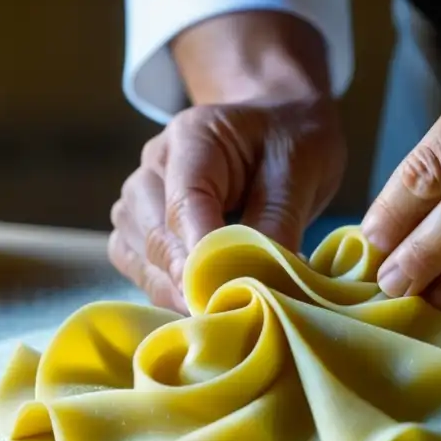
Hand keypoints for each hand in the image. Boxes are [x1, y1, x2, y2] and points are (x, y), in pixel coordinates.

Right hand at [109, 95, 344, 312]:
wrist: (281, 123)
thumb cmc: (292, 140)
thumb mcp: (300, 169)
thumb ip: (275, 222)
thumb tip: (257, 282)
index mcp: (191, 137)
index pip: (184, 206)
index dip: (202, 259)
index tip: (227, 297)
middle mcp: (152, 167)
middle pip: (156, 238)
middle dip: (193, 283)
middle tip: (237, 317)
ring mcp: (140, 200)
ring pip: (142, 262)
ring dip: (179, 293)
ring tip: (226, 313)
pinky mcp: (140, 231)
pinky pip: (143, 272)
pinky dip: (171, 294)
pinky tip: (206, 304)